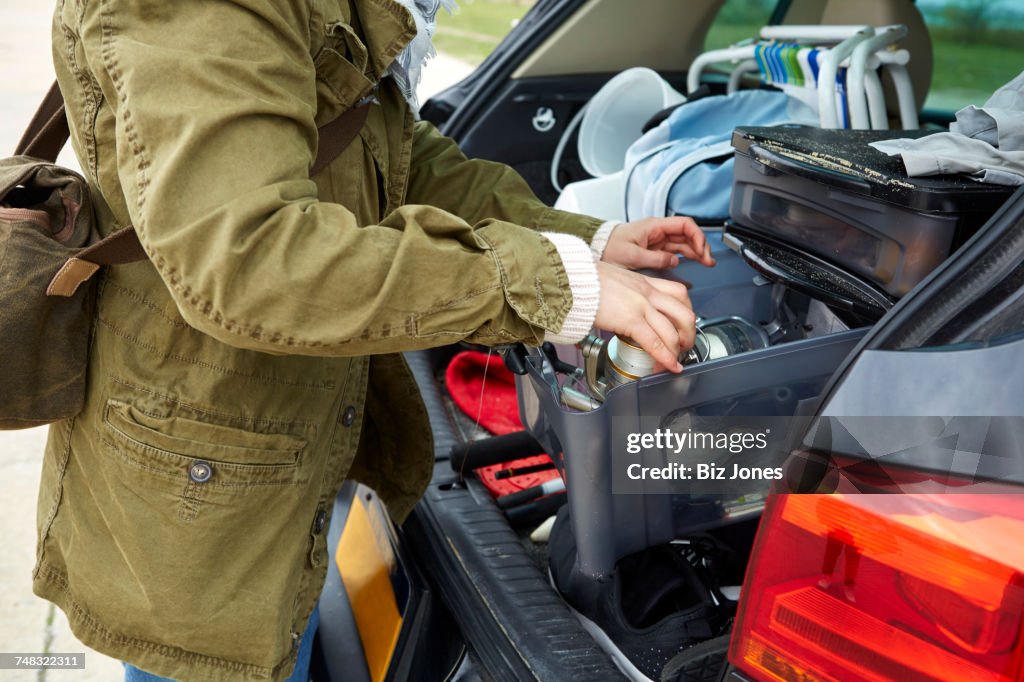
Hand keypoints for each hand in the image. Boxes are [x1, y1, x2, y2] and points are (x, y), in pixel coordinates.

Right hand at [594, 261, 695, 372]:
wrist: (571, 278)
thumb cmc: (584, 280)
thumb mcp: (612, 280)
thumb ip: (622, 294)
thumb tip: (617, 308)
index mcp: (644, 282)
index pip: (679, 294)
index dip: (686, 312)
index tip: (683, 325)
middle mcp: (647, 292)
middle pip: (684, 313)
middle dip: (689, 334)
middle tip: (684, 345)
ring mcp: (641, 305)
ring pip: (674, 329)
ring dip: (679, 348)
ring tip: (676, 359)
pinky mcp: (630, 319)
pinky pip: (655, 342)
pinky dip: (665, 357)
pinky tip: (669, 366)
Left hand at [601, 217, 715, 269]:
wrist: (597, 249)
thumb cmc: (609, 247)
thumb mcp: (631, 255)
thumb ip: (654, 258)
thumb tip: (674, 261)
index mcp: (654, 226)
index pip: (684, 224)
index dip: (697, 235)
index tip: (701, 249)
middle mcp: (659, 231)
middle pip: (687, 234)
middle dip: (701, 246)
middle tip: (708, 261)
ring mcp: (658, 240)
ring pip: (684, 243)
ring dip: (697, 252)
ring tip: (707, 263)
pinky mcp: (655, 250)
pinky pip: (676, 251)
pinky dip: (687, 256)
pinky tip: (695, 262)